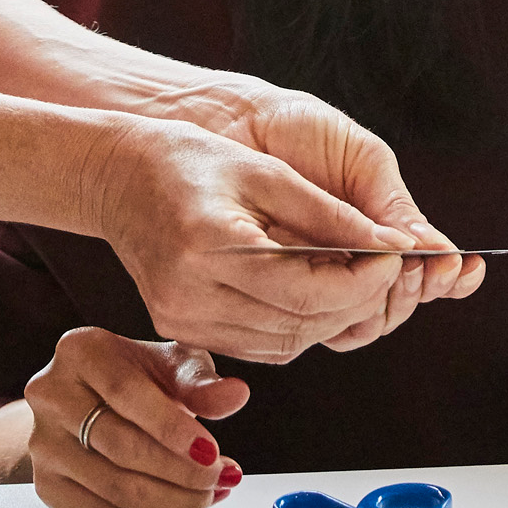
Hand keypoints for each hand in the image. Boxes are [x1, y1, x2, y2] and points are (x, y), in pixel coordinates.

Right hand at [26, 329, 249, 507]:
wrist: (88, 401)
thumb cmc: (134, 376)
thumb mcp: (170, 364)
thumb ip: (200, 381)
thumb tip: (234, 394)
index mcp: (79, 351)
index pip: (124, 393)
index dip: (170, 427)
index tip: (210, 450)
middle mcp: (51, 394)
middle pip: (119, 445)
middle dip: (179, 470)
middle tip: (218, 477)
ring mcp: (43, 442)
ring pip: (112, 486)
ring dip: (169, 499)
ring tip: (206, 494)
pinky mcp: (47, 483)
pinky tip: (174, 506)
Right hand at [89, 112, 433, 361]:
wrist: (112, 177)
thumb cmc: (187, 161)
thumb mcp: (263, 171)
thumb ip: (327, 212)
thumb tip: (390, 243)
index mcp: (210, 247)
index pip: (308, 290)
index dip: (364, 280)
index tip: (395, 255)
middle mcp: (191, 295)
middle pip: (301, 325)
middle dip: (356, 301)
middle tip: (384, 268)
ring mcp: (182, 319)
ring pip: (286, 345)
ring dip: (330, 318)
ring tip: (352, 278)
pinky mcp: (180, 329)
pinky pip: (259, 346)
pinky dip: (296, 326)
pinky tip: (311, 293)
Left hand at [213, 85, 484, 344]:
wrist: (231, 120)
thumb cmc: (297, 129)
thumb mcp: (360, 158)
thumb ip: (392, 205)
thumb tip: (431, 248)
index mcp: (376, 230)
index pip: (421, 270)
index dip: (447, 276)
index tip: (464, 268)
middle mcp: (346, 262)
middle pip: (394, 304)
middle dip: (418, 290)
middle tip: (424, 268)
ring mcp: (312, 278)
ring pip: (360, 322)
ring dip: (385, 305)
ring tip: (393, 272)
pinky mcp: (273, 288)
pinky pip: (310, 322)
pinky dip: (336, 312)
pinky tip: (346, 287)